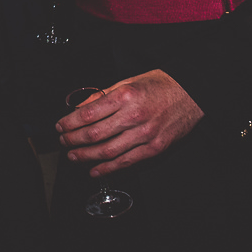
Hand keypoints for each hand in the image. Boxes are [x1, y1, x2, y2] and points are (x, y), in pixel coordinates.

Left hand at [55, 69, 202, 177]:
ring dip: (86, 156)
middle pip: (94, 134)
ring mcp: (145, 134)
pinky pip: (126, 162)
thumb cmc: (160, 85)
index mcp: (125, 96)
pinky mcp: (154, 148)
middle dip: (73, 140)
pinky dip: (107, 168)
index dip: (69, 123)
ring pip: (107, 151)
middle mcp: (134, 116)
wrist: (191, 93)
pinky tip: (94, 170)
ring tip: (73, 156)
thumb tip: (81, 108)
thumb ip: (103, 96)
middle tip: (63, 142)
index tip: (60, 126)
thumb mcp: (128, 82)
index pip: (88, 114)